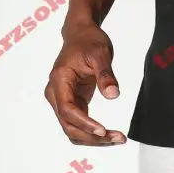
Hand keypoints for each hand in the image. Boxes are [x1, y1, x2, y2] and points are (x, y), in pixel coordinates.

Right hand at [45, 20, 126, 146]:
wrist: (81, 33)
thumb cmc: (89, 40)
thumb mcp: (100, 53)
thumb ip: (105, 74)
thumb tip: (113, 95)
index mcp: (59, 80)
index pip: (67, 109)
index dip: (84, 123)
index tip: (103, 131)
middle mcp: (56, 93)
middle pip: (68, 125)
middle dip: (91, 136)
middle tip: (117, 138)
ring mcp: (62, 100)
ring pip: (72, 129)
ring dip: (92, 138)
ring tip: (117, 139)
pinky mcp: (72, 102)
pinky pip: (79, 123)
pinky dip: (92, 132)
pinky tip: (109, 134)